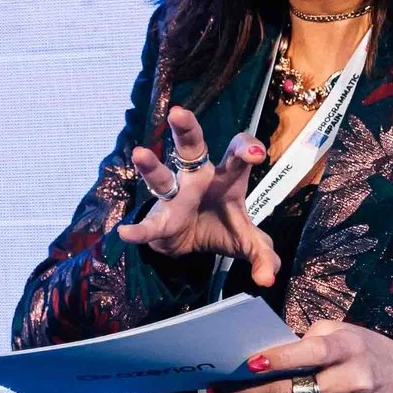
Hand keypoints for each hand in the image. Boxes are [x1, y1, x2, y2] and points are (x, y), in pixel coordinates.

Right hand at [114, 105, 280, 286]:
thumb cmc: (222, 227)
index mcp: (226, 178)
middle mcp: (198, 179)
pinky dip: (138, 231)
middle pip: (191, 147)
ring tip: (140, 153)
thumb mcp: (249, 243)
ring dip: (150, 166)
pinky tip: (126, 233)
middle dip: (186, 129)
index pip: (237, 154)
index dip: (245, 149)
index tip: (254, 155)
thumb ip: (263, 257)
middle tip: (178, 113)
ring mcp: (175, 197)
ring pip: (161, 176)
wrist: (191, 243)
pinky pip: (148, 225)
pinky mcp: (160, 221)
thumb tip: (266, 279)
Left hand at [223, 320, 392, 392]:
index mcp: (349, 348)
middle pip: (294, 392)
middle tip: (221, 387)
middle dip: (251, 391)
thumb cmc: (363, 348)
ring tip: (230, 392)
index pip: (311, 354)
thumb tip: (265, 353)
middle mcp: (351, 380)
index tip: (249, 363)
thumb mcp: (342, 332)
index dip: (279, 359)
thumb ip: (308, 341)